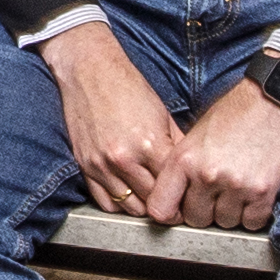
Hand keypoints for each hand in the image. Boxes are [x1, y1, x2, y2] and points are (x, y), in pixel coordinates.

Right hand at [48, 24, 186, 220]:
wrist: (89, 71)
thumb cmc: (128, 87)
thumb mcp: (163, 113)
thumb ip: (177, 144)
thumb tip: (193, 170)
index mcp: (150, 144)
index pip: (173, 188)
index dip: (184, 197)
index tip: (188, 200)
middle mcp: (125, 159)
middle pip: (153, 203)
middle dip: (166, 206)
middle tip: (174, 205)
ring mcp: (102, 164)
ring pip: (130, 208)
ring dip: (144, 208)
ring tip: (152, 201)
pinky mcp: (85, 166)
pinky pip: (105, 201)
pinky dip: (120, 205)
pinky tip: (130, 196)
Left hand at [166, 77, 279, 234]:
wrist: (271, 103)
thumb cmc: (231, 117)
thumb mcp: (193, 138)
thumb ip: (180, 170)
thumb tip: (172, 201)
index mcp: (183, 160)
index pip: (161, 210)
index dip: (170, 214)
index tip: (178, 211)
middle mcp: (207, 175)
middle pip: (195, 220)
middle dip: (203, 211)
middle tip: (214, 193)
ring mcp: (235, 186)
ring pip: (224, 223)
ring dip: (229, 213)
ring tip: (235, 188)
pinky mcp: (263, 192)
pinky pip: (251, 223)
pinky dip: (252, 215)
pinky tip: (251, 196)